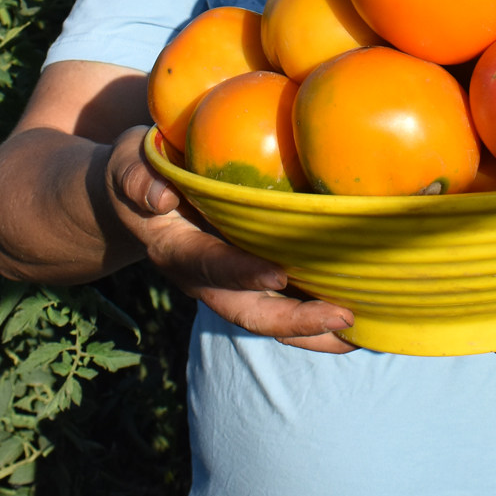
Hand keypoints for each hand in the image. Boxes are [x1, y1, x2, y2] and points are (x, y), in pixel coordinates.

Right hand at [105, 127, 355, 352]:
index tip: (278, 275)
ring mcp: (233, 281)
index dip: (242, 273)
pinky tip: (366, 310)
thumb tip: (160, 197)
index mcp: (178, 252)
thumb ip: (136, 176)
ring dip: (318, 331)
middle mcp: (209, 278)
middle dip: (298, 321)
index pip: (210, 266)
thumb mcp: (128, 164)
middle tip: (345, 318)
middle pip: (252, 312)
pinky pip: (289, 301)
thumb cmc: (141, 169)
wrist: (142, 194)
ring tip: (368, 332)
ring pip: (276, 317)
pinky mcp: (254, 273)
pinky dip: (321, 312)